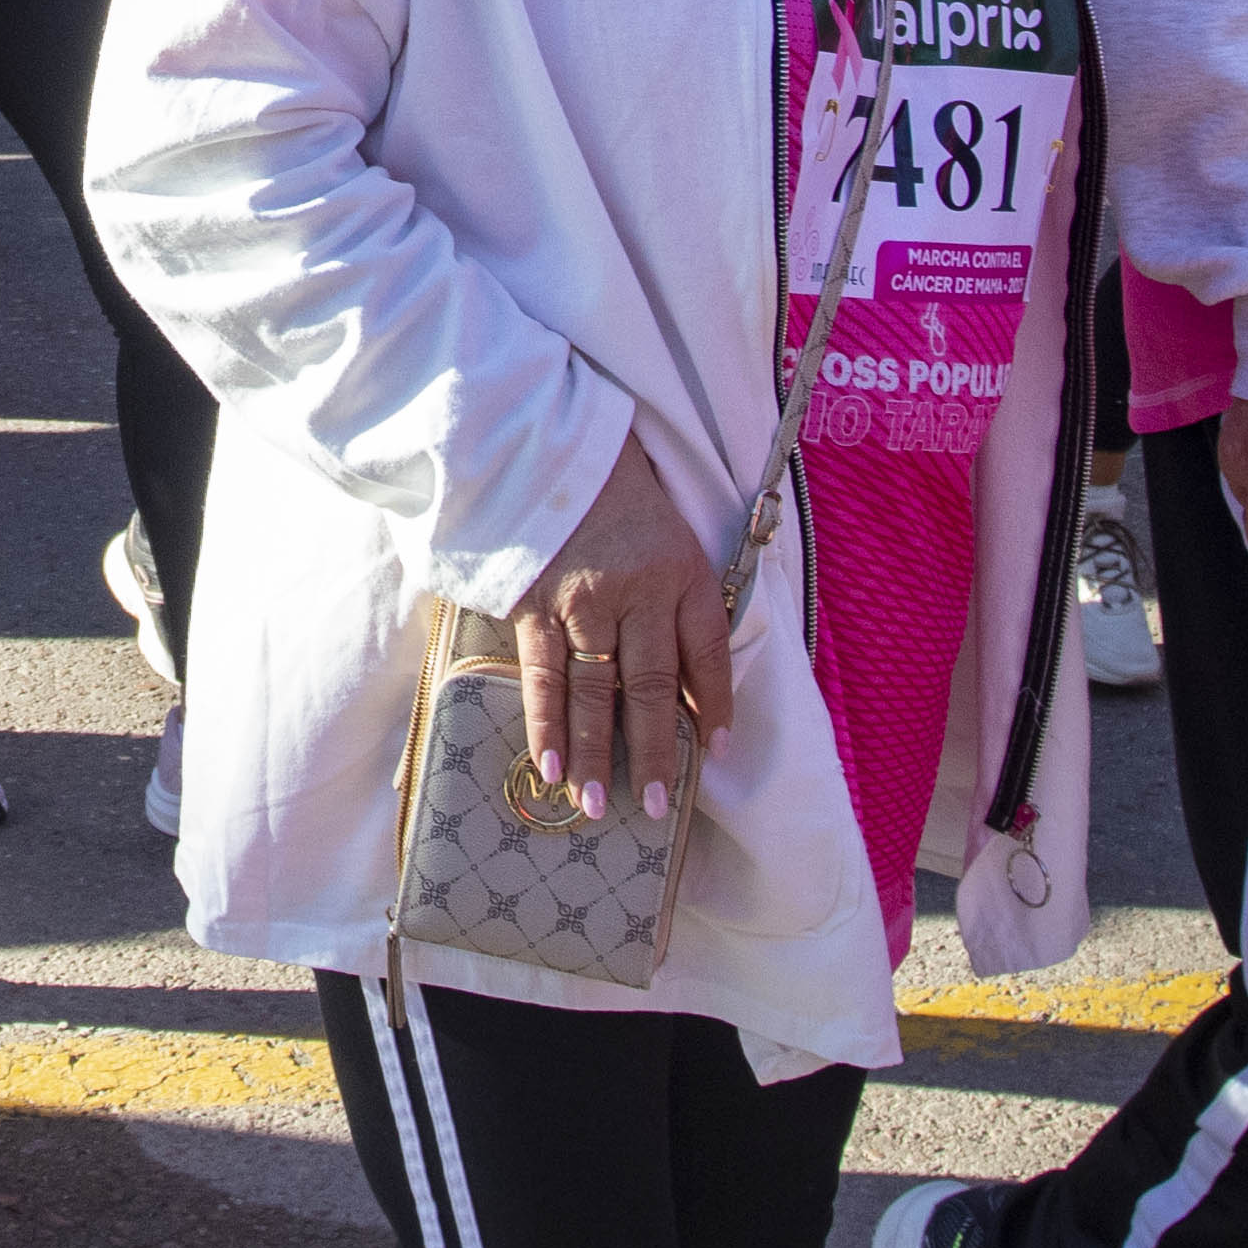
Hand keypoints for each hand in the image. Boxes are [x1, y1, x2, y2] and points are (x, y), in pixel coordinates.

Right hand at [514, 437, 730, 820]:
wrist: (540, 440)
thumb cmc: (612, 487)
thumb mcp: (666, 530)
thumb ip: (678, 593)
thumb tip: (683, 675)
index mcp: (681, 569)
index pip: (708, 650)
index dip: (714, 704)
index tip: (716, 751)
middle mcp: (638, 590)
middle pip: (652, 686)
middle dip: (655, 752)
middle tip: (657, 806)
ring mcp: (582, 599)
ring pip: (595, 692)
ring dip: (598, 754)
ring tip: (599, 807)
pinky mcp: (532, 602)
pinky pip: (542, 675)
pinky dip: (546, 724)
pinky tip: (551, 765)